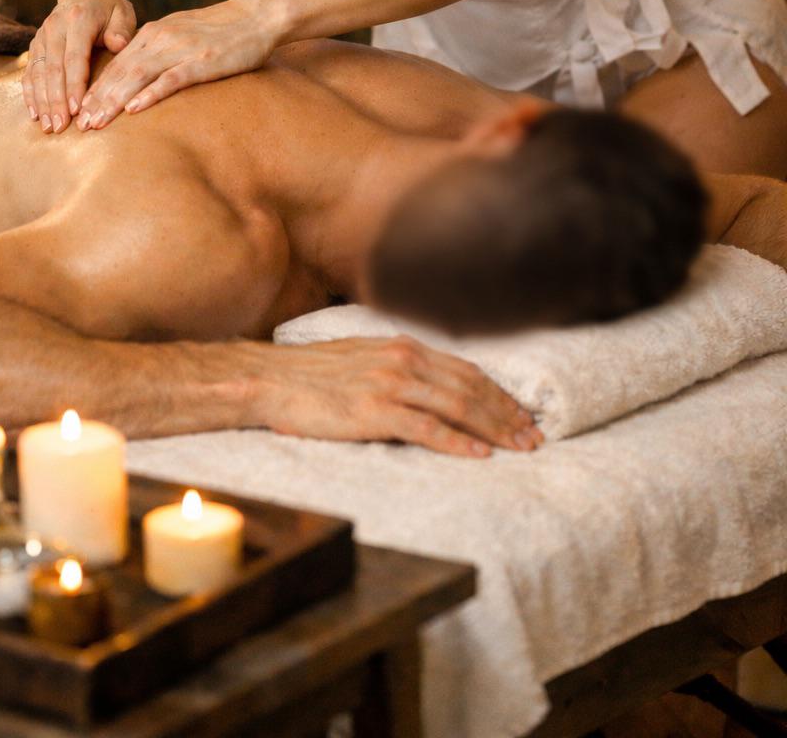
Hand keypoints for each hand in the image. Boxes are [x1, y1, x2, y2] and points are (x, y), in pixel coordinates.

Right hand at [23, 0, 136, 132]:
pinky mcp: (35, 44)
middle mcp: (54, 26)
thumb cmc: (110, 6)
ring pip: (38, 72)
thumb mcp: (123, 12)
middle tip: (59, 127)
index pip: (74, 56)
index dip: (74, 84)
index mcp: (78, 18)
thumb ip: (121, 30)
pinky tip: (34, 113)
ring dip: (41, 101)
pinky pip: (29, 71)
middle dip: (55, 100)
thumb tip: (118, 46)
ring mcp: (41, 35)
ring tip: (47, 126)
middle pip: (53, 68)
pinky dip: (30, 93)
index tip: (75, 109)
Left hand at [76, 0, 279, 128]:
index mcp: (155, 32)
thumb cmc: (222, 30)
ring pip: (138, 76)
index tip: (79, 109)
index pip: (117, 63)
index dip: (96, 87)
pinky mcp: (202, 61)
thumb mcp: (182, 33)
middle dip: (97, 99)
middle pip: (121, 71)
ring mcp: (181, 49)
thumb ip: (159, 48)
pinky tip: (134, 109)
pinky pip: (171, 79)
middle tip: (80, 124)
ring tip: (97, 121)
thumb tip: (137, 71)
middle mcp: (162, 38)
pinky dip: (150, 94)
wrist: (257, 17)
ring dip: (114, 100)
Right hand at [256, 337, 542, 456]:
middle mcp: (401, 359)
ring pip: (456, 405)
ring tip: (518, 447)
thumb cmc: (308, 375)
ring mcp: (388, 384)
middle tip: (534, 436)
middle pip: (469, 387)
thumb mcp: (361, 358)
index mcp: (401, 346)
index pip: (464, 369)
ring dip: (493, 428)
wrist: (267, 379)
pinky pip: (425, 428)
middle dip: (506, 413)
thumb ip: (395, 367)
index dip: (498, 392)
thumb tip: (426, 385)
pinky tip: (478, 455)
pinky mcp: (373, 411)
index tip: (521, 413)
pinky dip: (457, 441)